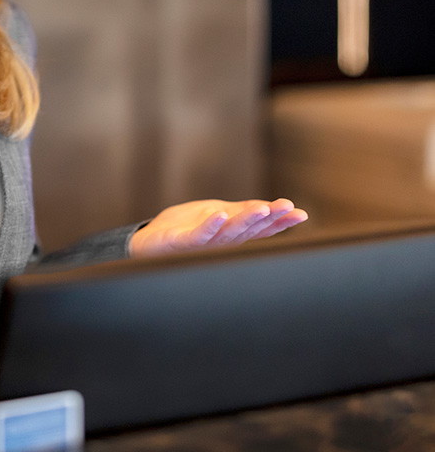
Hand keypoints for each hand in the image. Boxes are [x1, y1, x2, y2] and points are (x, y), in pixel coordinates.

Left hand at [129, 198, 307, 257]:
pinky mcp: (182, 242)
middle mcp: (222, 242)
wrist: (150, 244)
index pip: (260, 228)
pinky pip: (198, 235)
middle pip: (249, 229)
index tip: (300, 213)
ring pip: (229, 232)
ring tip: (262, 208)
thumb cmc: (186, 229)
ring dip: (245, 220)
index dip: (280, 221)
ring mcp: (203, 244)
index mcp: (232, 235)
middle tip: (288, 207)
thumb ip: (241, 213)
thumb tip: (272, 208)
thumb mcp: (218, 215)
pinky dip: (210, 225)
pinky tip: (219, 214)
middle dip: (269, 218)